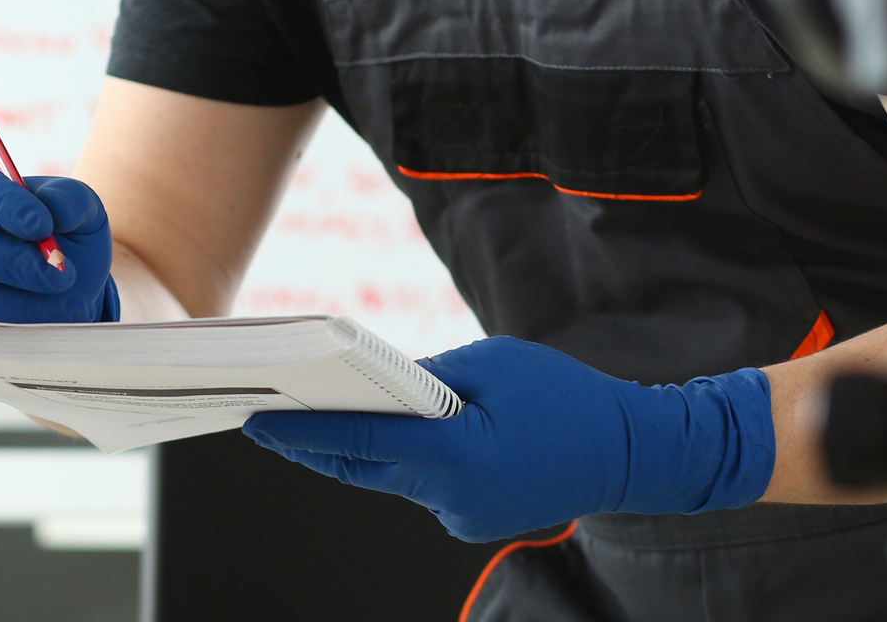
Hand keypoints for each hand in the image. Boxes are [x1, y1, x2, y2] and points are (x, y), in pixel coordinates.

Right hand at [0, 164, 118, 322]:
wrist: (72, 287)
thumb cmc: (67, 237)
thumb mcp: (81, 209)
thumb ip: (71, 199)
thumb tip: (55, 208)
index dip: (4, 204)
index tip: (42, 225)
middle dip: (17, 262)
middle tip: (62, 274)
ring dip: (27, 302)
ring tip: (73, 305)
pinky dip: (21, 328)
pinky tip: (55, 323)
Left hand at [241, 336, 774, 541]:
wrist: (630, 454)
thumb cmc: (566, 398)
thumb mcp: (491, 363)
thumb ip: (427, 376)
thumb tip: (378, 387)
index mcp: (455, 455)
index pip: (359, 439)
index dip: (302, 430)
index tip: (257, 420)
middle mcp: (451, 498)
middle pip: (362, 466)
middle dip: (313, 442)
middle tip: (266, 417)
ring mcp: (461, 518)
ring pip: (388, 479)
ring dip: (358, 450)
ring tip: (314, 415)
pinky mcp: (471, 522)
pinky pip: (420, 487)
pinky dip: (400, 461)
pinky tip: (385, 434)